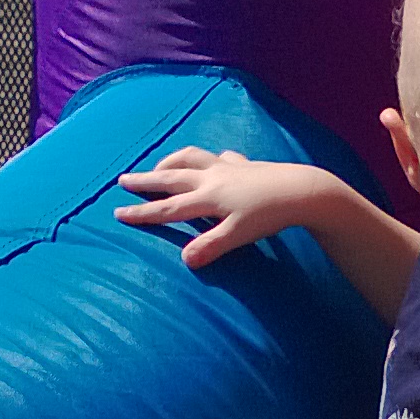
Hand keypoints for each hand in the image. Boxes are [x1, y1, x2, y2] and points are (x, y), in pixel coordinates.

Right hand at [112, 147, 341, 269]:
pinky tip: (214, 162)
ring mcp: (228, 167)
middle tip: (123, 180)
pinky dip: (209, 159)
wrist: (301, 189)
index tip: (118, 213)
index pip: (167, 208)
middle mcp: (212, 177)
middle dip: (145, 180)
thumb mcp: (238, 235)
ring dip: (171, 162)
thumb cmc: (268, 215)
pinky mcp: (245, 164)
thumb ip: (211, 246)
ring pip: (191, 158)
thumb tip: (185, 260)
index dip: (141, 212)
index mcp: (207, 197)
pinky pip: (221, 158)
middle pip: (171, 177)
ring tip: (159, 167)